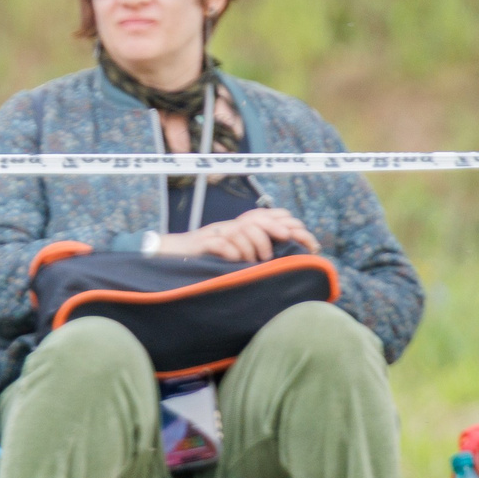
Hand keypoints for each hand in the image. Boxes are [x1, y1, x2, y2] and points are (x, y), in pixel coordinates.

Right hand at [161, 207, 318, 262]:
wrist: (171, 256)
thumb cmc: (205, 258)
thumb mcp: (235, 253)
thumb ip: (256, 251)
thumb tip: (286, 259)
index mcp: (239, 228)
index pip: (268, 216)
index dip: (288, 224)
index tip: (307, 241)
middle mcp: (229, 227)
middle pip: (257, 219)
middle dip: (275, 229)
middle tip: (286, 241)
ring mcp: (214, 233)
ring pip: (241, 231)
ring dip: (252, 246)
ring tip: (254, 260)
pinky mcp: (200, 244)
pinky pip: (220, 244)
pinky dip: (231, 252)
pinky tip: (236, 261)